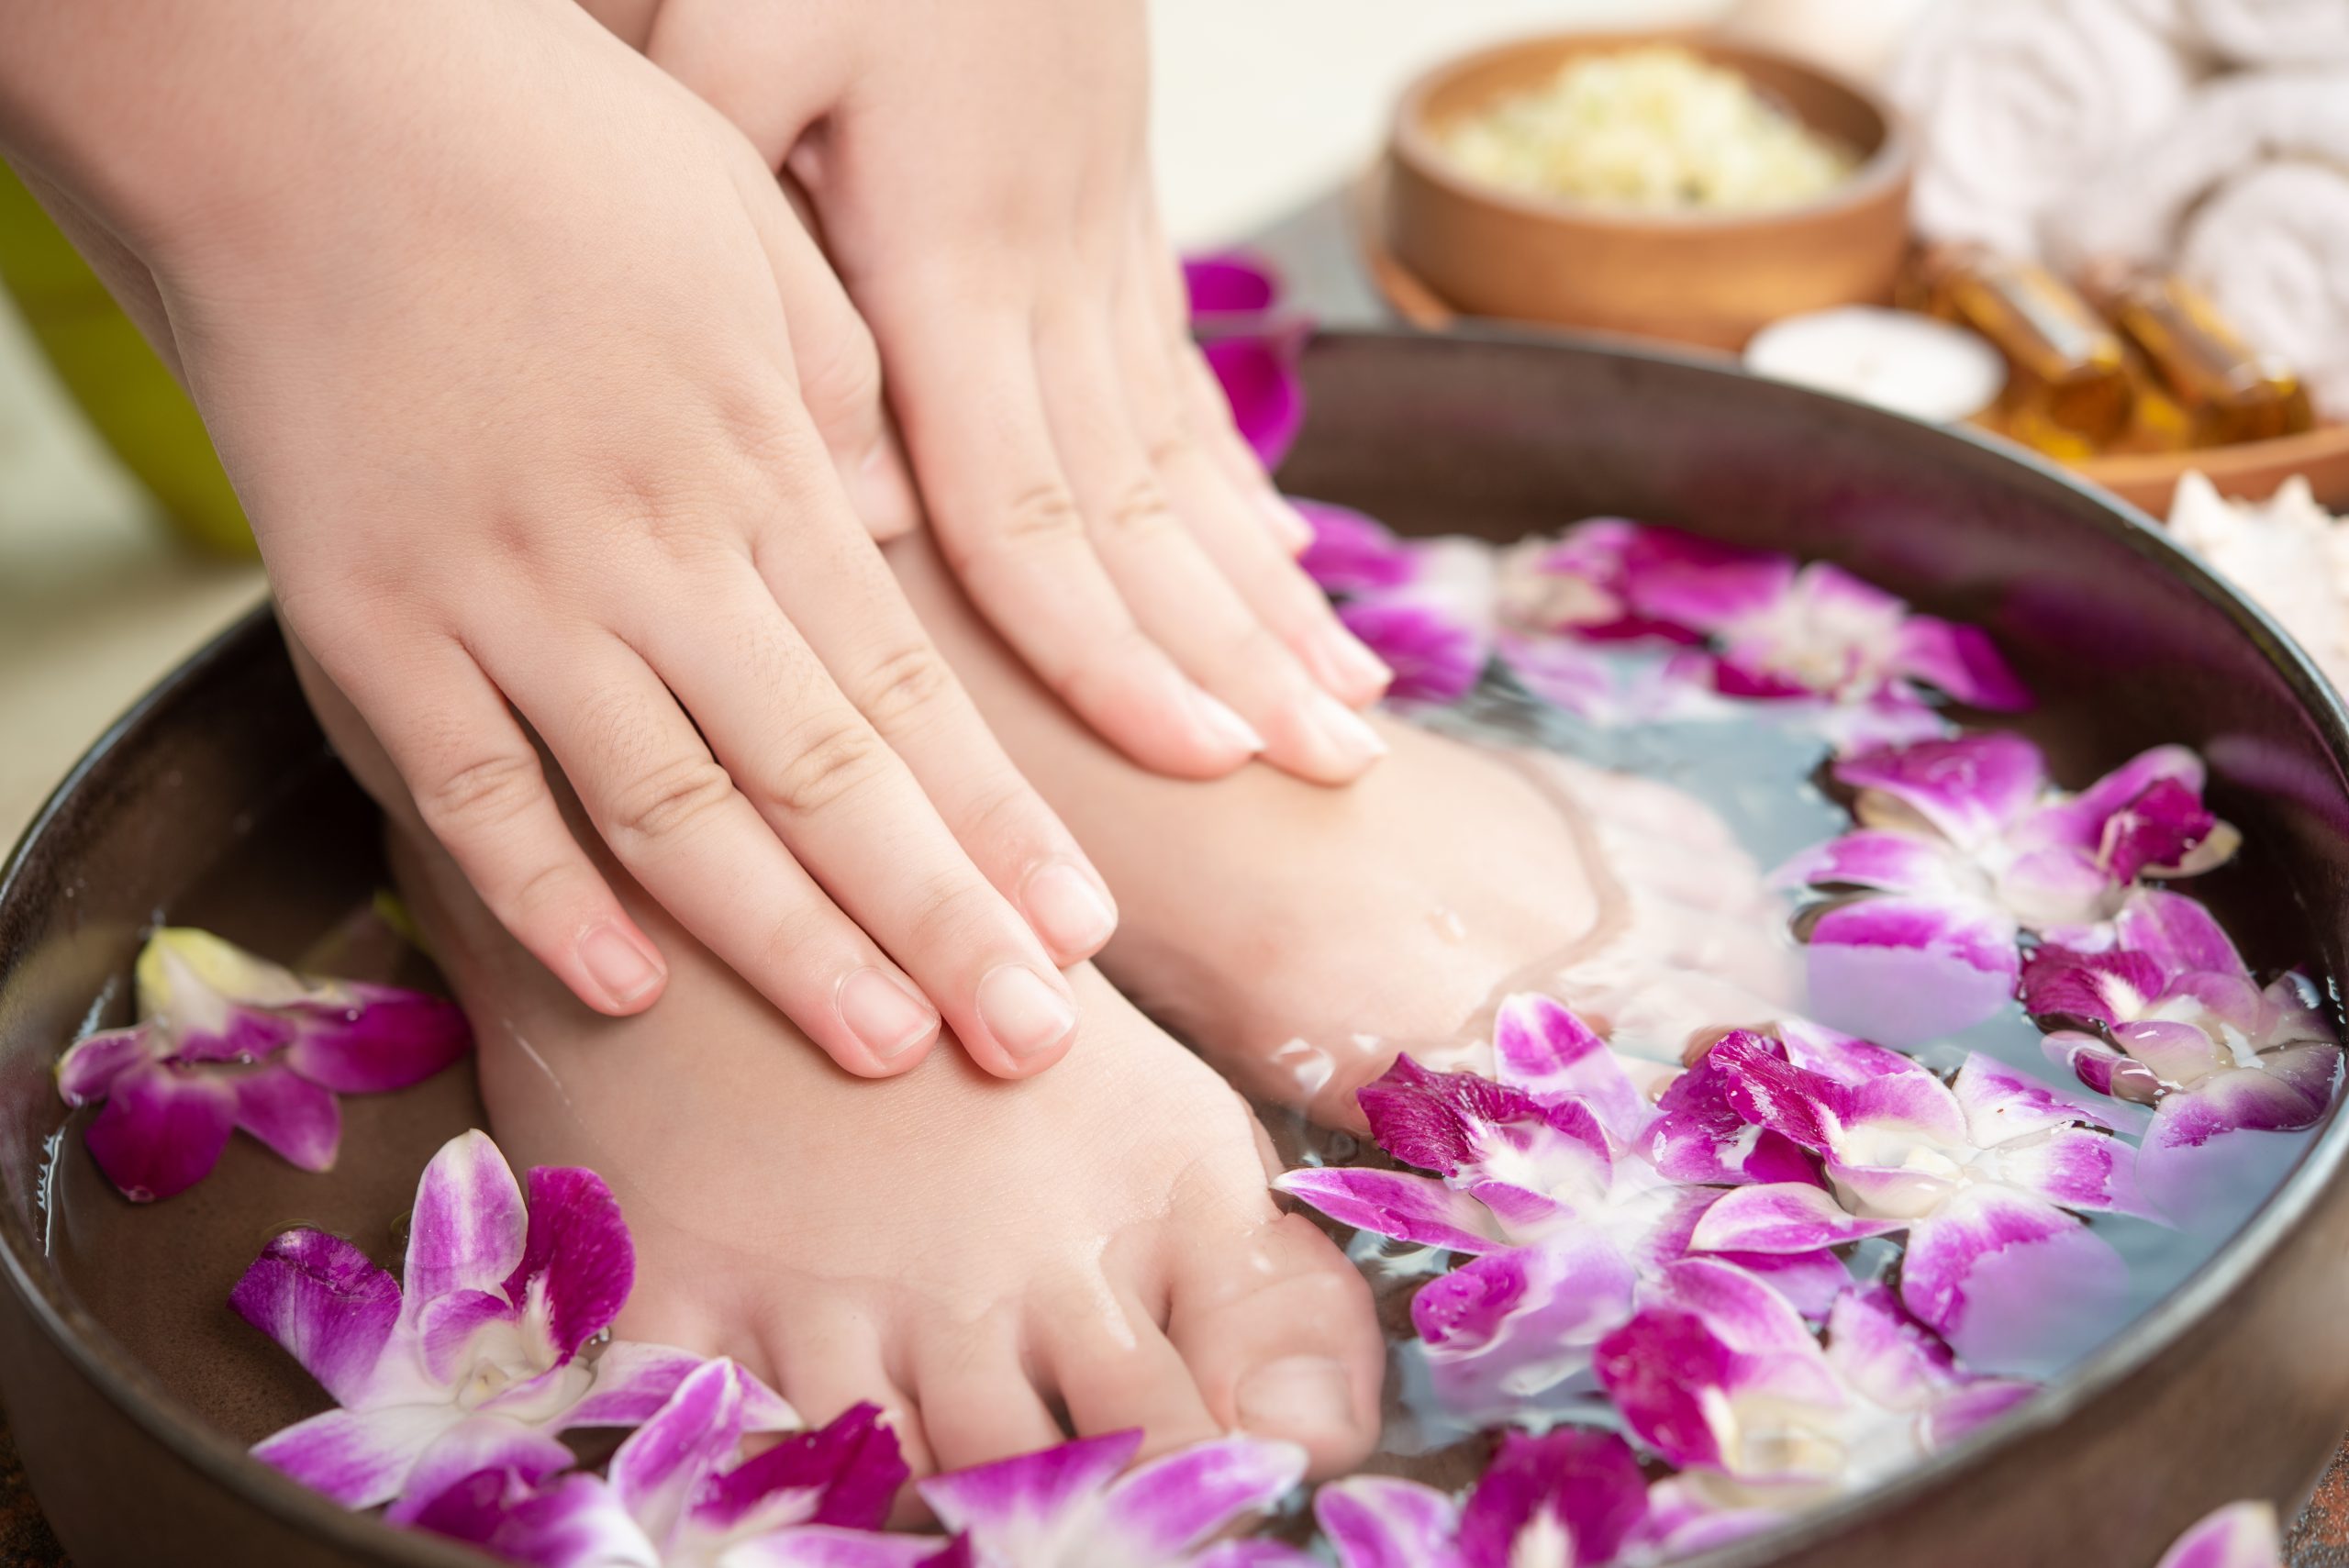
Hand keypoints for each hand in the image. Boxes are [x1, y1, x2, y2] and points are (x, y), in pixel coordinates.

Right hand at [0, 0, 1113, 1078]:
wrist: (301, 95)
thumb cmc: (548, 148)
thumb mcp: (754, 248)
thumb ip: (832, 405)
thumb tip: (895, 531)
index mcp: (762, 466)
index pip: (911, 687)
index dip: (999, 820)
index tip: (1082, 927)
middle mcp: (653, 554)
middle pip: (824, 776)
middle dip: (938, 919)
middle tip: (1033, 1040)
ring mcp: (506, 598)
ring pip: (675, 810)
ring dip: (789, 943)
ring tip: (887, 1051)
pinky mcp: (365, 621)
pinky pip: (468, 790)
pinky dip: (546, 897)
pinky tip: (633, 991)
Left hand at [619, 0, 1399, 784]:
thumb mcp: (720, 35)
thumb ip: (752, 244)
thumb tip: (836, 481)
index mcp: (949, 261)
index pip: (1034, 508)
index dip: (1109, 651)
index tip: (1202, 760)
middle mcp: (1050, 278)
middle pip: (1145, 512)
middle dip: (1238, 656)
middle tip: (1337, 779)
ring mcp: (1100, 247)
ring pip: (1187, 462)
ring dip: (1268, 596)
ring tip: (1350, 714)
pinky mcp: (1114, 216)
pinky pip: (1184, 385)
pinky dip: (1238, 496)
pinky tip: (1283, 569)